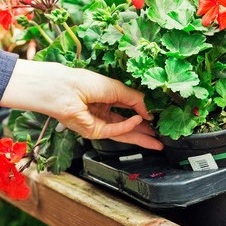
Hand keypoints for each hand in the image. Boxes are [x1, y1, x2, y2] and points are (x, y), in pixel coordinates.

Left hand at [0, 60, 162, 150]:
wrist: (64, 89)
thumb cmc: (85, 82)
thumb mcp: (116, 87)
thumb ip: (135, 99)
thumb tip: (148, 112)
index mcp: (107, 98)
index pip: (129, 109)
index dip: (144, 113)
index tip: (158, 117)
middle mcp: (104, 112)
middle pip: (129, 125)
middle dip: (145, 131)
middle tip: (161, 137)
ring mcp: (99, 123)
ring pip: (124, 133)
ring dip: (141, 138)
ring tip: (158, 144)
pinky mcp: (94, 132)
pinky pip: (115, 130)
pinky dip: (128, 126)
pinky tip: (139, 121)